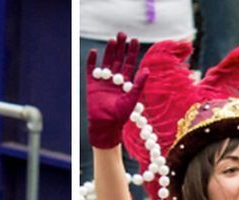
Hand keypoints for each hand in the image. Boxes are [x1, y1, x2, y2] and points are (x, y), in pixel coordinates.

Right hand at [85, 34, 147, 150]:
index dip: (132, 52)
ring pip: (106, 62)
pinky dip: (92, 61)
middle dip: (121, 47)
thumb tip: (147, 70)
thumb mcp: (132, 99)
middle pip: (118, 59)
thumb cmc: (121, 116)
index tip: (135, 40)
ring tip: (112, 40)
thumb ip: (139, 84)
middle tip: (123, 34)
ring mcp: (103, 81)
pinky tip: (94, 52)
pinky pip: (91, 69)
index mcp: (125, 83)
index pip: (129, 63)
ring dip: (109, 51)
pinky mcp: (91, 84)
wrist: (105, 125)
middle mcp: (114, 80)